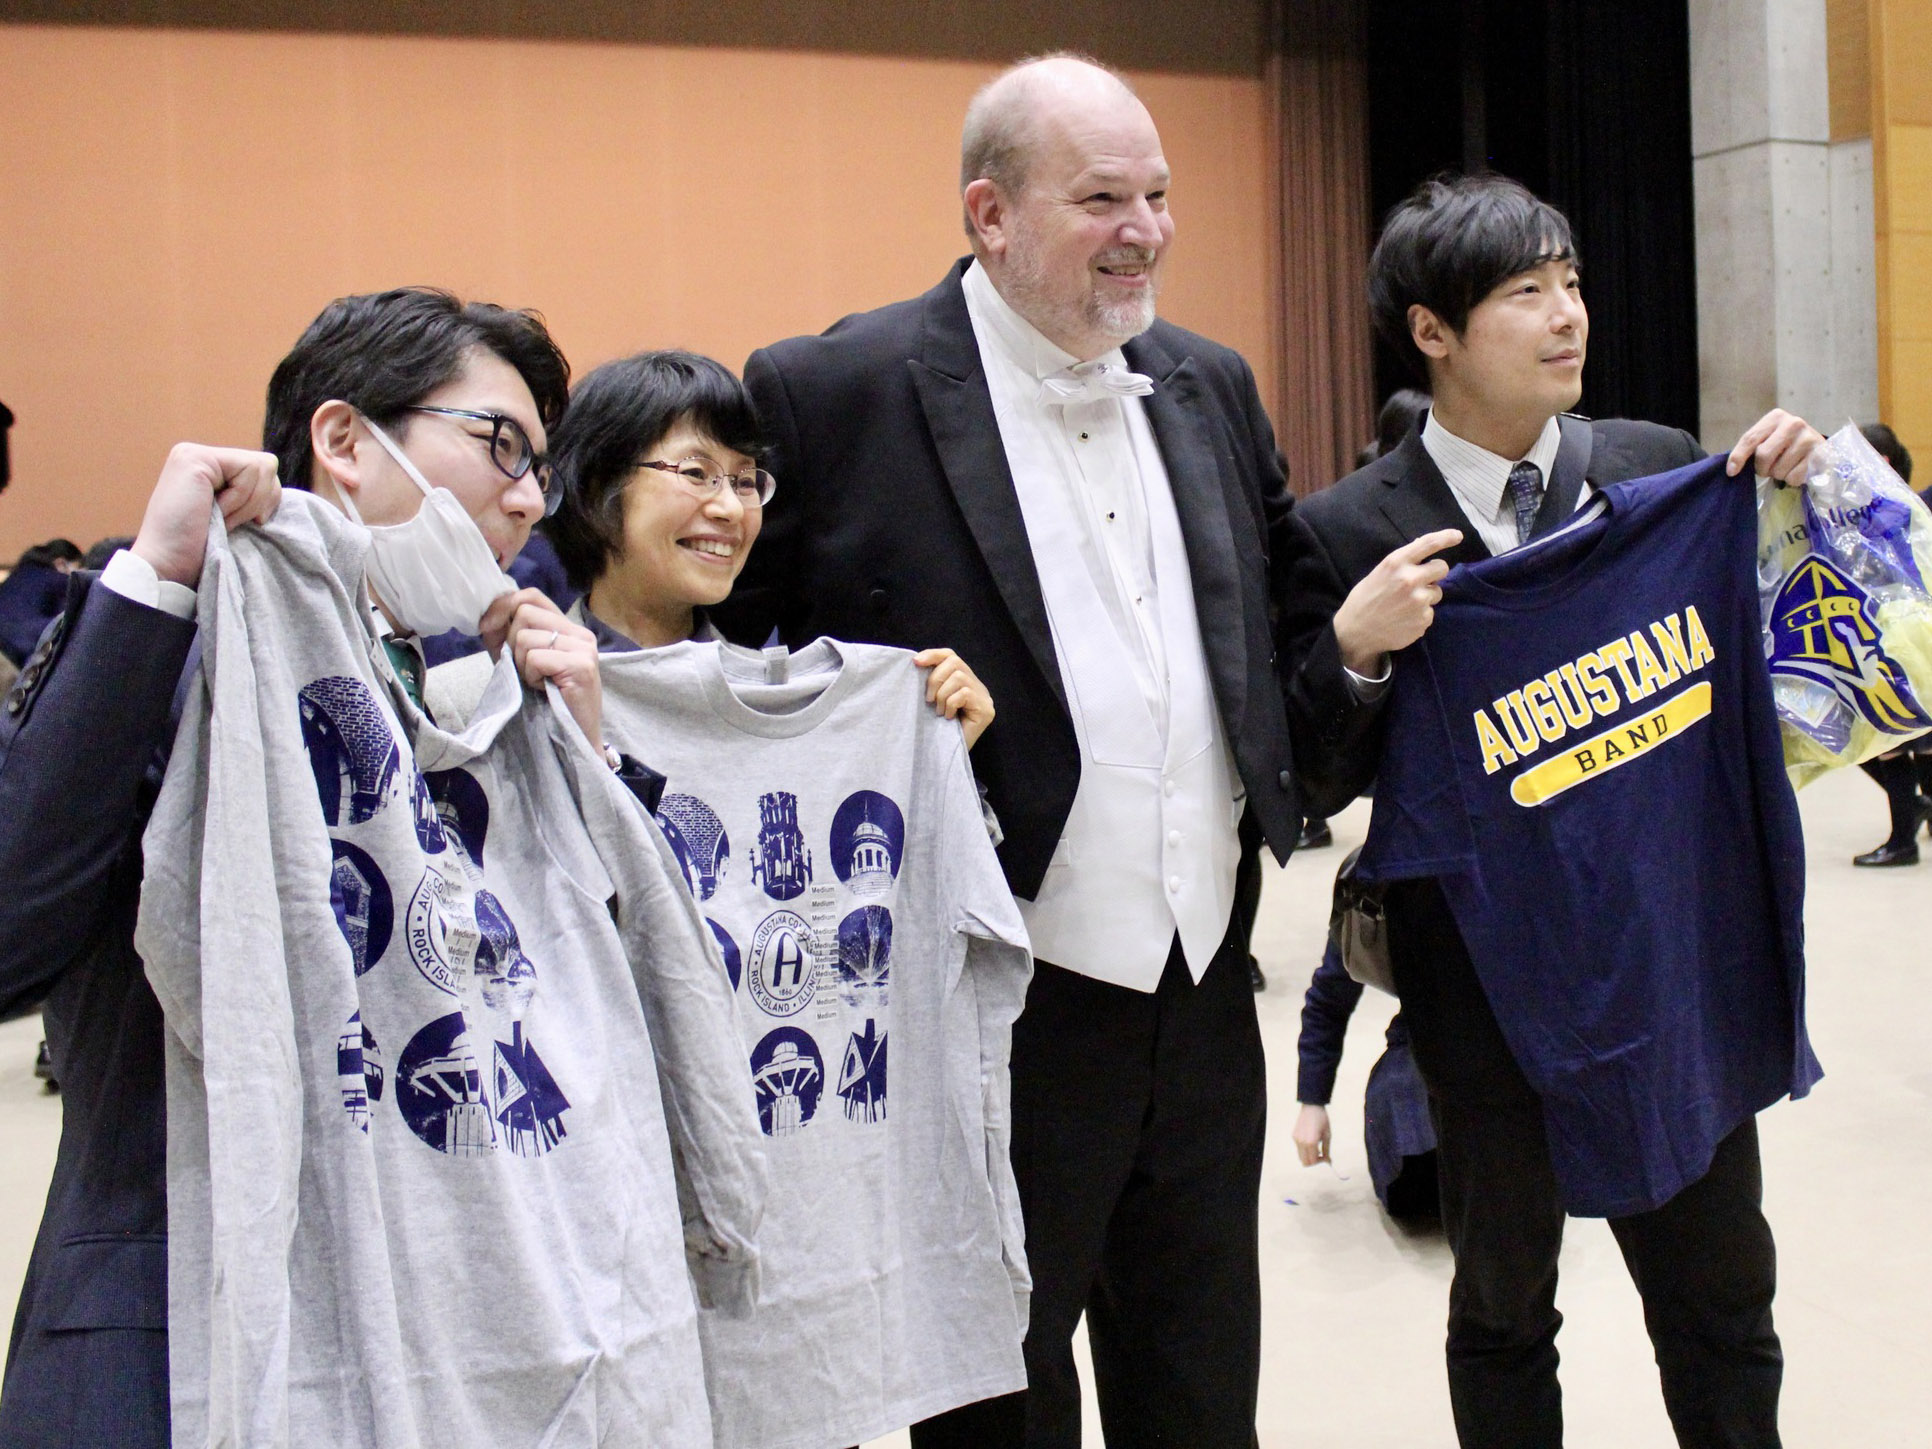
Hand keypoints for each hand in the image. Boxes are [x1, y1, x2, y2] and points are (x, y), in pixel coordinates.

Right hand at [131, 443, 281, 586]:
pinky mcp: (195, 459)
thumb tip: (275, 472)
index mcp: (210, 469)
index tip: (240, 524)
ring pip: (262, 467)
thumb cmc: (201, 552)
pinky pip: (250, 471)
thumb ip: (252, 492)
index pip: (264, 470)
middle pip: (267, 465)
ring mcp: (194, 454)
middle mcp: (200, 456)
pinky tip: (214, 513)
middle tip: (227, 523)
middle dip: (260, 501)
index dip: (267, 501)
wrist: (168, 568)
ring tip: (218, 519)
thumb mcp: (235, 516)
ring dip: (247, 504)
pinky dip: (240, 500)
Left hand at [482, 589, 603, 750]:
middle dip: (512, 643)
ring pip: (526, 637)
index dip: (505, 607)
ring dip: (522, 665)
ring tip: (538, 682)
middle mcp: (580, 633)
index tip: (488, 628)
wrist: (574, 738)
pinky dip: (531, 677)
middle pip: (525, 613)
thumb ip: (505, 634)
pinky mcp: (581, 666)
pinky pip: (535, 658)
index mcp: (569, 628)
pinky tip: (544, 689)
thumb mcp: (519, 660)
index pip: (531, 596)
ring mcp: (584, 648)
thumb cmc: (546, 701)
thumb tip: (487, 613)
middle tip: (526, 670)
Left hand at [914, 647, 995, 748]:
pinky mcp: (986, 710)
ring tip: (939, 711)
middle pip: (955, 662)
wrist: (948, 757)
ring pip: (959, 677)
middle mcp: (978, 686)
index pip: (951, 656)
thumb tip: (916, 662)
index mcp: (965, 680)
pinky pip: (964, 694)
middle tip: (928, 699)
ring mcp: (984, 698)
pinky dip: (950, 704)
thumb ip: (931, 682)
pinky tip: (948, 717)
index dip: (933, 655)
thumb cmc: (938, 729)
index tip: (916, 662)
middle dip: (935, 678)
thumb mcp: (932, 700)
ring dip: (942, 695)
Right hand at [1292, 1103, 1331, 1166]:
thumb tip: (1328, 1162)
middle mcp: (1301, 1142)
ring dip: (1308, 1156)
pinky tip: (1311, 1141)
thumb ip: (1327, 1150)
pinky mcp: (1294, 1136)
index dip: (1320, 1162)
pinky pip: (1299, 1148)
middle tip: (1321, 1156)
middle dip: (1313, 1162)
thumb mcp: (1327, 1135)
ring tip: (1316, 1149)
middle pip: (1304, 1162)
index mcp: (1311, 1142)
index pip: (1313, 1161)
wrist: (1312, 1106)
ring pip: (1300, 1156)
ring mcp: (1296, 1139)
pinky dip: (1305, 1150)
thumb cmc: (1322, 1120)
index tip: (1326, 1158)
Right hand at [1330, 527, 1462, 673]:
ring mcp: (1419, 600)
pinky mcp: (1423, 619)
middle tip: (1423, 580)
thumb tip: (1423, 549)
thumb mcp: (1379, 573)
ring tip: (1406, 605)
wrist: (1356, 632)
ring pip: (1437, 592)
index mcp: (1396, 563)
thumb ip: (1402, 563)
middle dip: (1435, 573)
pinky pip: (1430, 612)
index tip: (1457, 535)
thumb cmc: (1365, 600)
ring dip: (1427, 596)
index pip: (1428, 544)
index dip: (1446, 537)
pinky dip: (1420, 615)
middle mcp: (1410, 579)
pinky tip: (1404, 619)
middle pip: (1442, 567)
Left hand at [1727, 409, 1824, 483]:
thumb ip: (1751, 447)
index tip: (1731, 472)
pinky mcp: (1819, 455)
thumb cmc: (1785, 444)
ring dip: (1778, 474)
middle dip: (1762, 468)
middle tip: (1768, 468)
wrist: (1816, 448)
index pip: (1750, 439)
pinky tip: (1798, 469)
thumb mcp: (1766, 439)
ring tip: (1786, 466)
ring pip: (1779, 470)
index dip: (1738, 457)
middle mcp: (1794, 423)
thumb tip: (1732, 470)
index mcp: (1776, 417)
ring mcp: (1808, 438)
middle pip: (1763, 455)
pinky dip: (1792, 479)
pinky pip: (1794, 477)